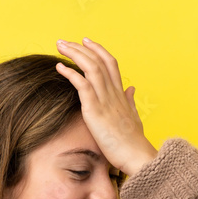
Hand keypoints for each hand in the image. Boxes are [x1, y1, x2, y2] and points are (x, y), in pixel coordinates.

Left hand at [54, 38, 157, 176]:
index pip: (110, 63)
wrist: (137, 157)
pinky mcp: (96, 111)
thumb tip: (131, 88)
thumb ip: (130, 101)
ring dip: (74, 54)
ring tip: (60, 46)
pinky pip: (83, 85)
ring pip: (90, 67)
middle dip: (80, 48)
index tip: (85, 41)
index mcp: (120, 94)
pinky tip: (59, 67)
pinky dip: (70, 73)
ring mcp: (105, 101)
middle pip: (98, 61)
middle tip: (64, 41)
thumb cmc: (133, 143)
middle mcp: (114, 93)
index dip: (98, 50)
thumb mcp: (134, 118)